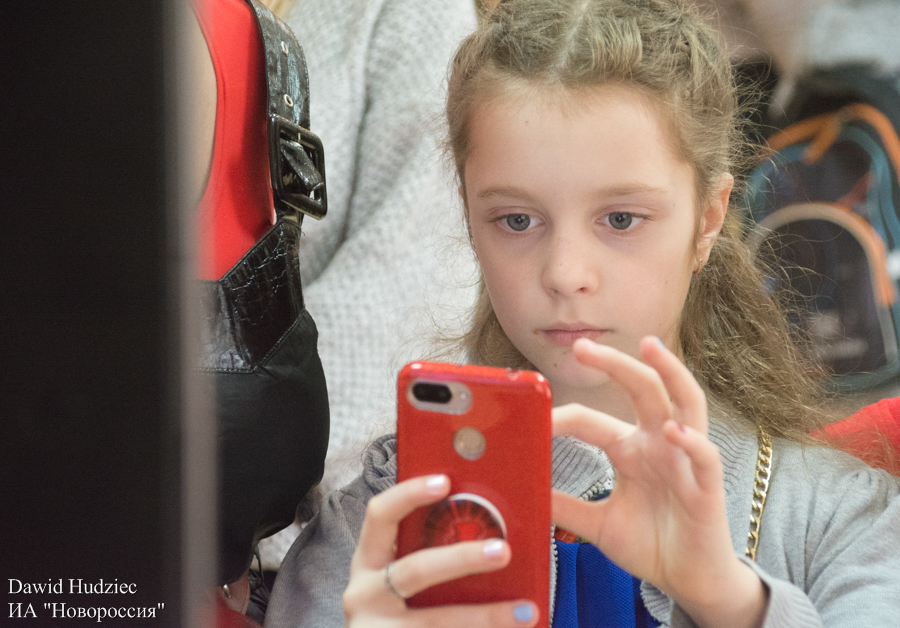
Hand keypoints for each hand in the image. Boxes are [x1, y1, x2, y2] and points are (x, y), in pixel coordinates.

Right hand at [343, 474, 538, 627]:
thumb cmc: (399, 611)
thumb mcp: (401, 579)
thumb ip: (426, 552)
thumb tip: (485, 527)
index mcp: (368, 561)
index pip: (380, 515)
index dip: (409, 494)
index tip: (445, 481)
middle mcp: (364, 593)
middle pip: (415, 570)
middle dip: (462, 559)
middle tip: (504, 551)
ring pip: (436, 621)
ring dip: (486, 616)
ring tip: (526, 612)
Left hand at [552, 337, 766, 627]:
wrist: (688, 580)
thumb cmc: (650, 544)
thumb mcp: (597, 524)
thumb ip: (566, 506)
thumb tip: (525, 490)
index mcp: (629, 449)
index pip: (591, 420)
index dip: (563, 418)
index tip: (535, 418)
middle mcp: (658, 445)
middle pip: (642, 389)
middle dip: (615, 363)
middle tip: (583, 346)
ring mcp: (685, 461)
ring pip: (686, 403)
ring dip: (670, 373)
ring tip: (650, 348)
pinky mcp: (707, 488)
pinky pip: (704, 456)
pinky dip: (690, 440)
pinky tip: (672, 429)